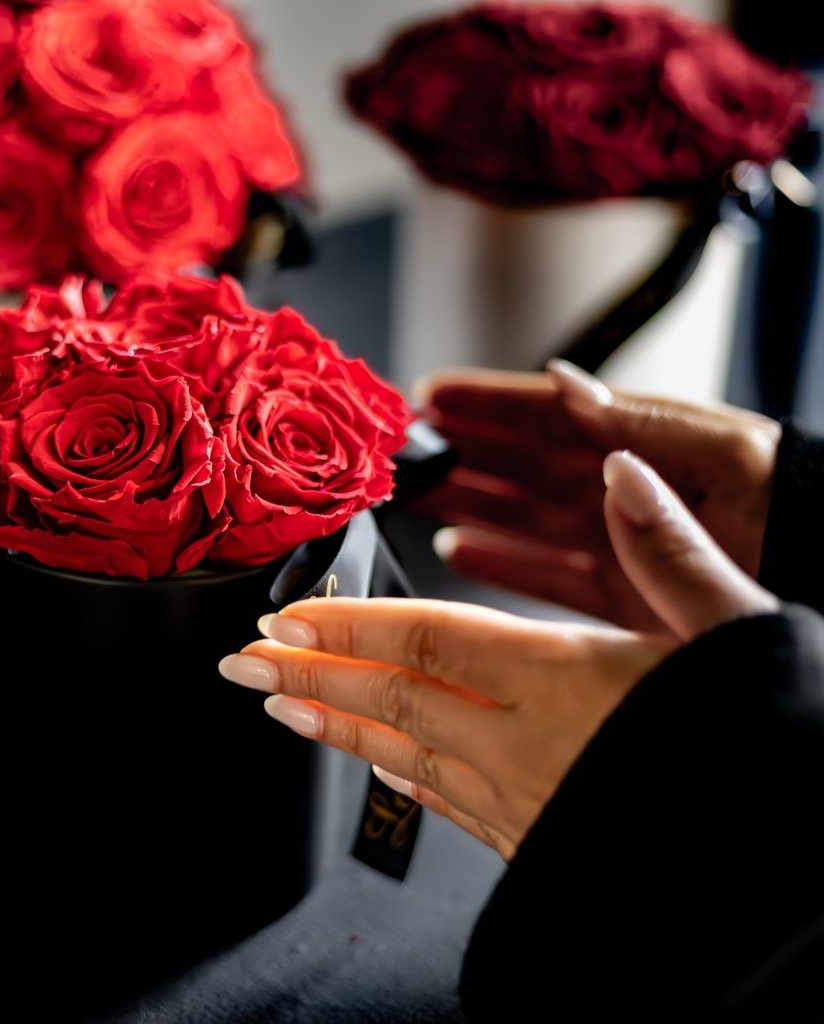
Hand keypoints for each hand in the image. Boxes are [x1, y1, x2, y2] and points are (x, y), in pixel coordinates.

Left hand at [220, 450, 778, 859]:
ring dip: (335, 730)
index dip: (347, 627)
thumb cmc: (765, 744)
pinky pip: (449, 809)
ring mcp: (527, 804)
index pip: (427, 641)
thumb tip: (621, 470)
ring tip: (279, 710)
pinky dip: (401, 782)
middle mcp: (528, 746)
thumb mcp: (734, 632)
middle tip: (241, 665)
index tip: (286, 618)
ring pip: (405, 760)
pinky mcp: (541, 843)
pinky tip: (377, 771)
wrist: (785, 872)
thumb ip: (667, 552)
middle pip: (393, 701)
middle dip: (308, 679)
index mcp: (565, 680)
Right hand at [412, 360, 780, 630]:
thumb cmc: (804, 511)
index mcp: (646, 441)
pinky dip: (495, 563)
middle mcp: (621, 489)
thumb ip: (640, 424)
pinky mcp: (618, 595)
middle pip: (521, 465)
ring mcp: (615, 543)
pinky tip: (457, 549)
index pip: (548, 414)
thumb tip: (564, 384)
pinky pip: (539, 574)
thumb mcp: (726, 454)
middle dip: (461, 450)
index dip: (488, 401)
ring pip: (519, 516)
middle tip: (404, 445)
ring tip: (416, 492)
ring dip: (466, 502)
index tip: (430, 392)